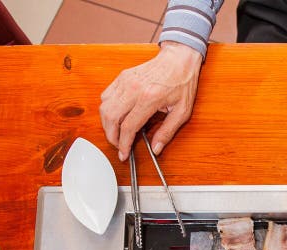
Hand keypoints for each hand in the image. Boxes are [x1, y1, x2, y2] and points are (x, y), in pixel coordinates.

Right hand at [100, 41, 202, 160]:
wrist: (178, 59)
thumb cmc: (182, 82)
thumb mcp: (182, 111)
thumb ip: (168, 132)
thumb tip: (156, 148)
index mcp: (150, 98)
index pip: (128, 126)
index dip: (124, 144)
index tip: (124, 154)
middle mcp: (134, 88)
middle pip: (111, 118)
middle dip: (111, 136)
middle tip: (118, 145)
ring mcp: (125, 81)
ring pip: (104, 107)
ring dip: (107, 124)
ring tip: (117, 133)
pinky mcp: (122, 77)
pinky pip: (106, 96)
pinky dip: (107, 110)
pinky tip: (116, 117)